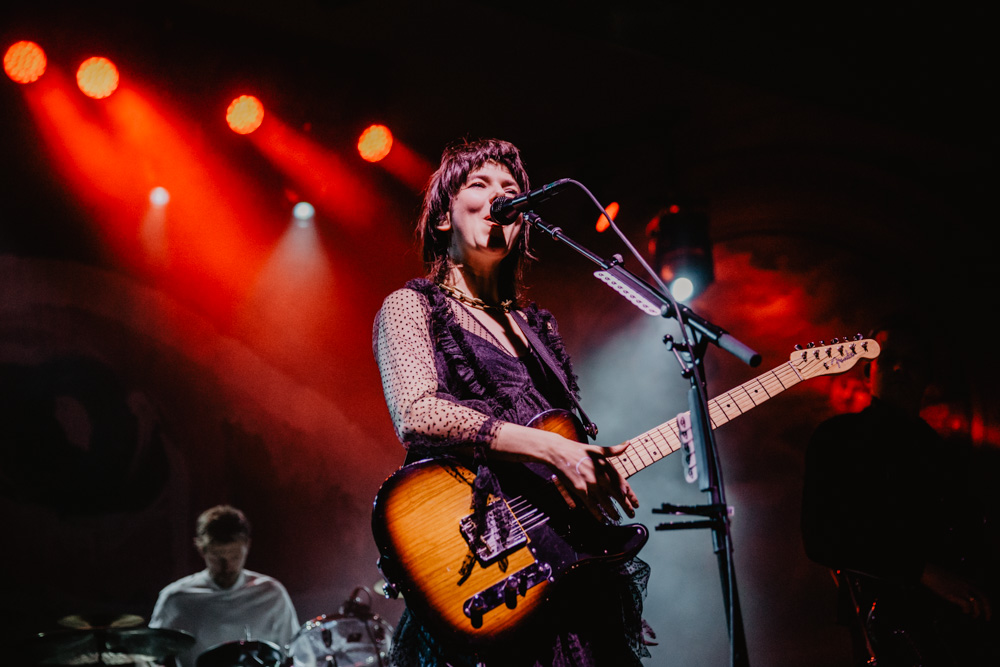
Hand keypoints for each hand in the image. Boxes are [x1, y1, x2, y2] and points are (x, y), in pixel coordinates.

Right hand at [490, 423, 638, 521]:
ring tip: (618, 518)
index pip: (622, 483)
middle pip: (617, 494)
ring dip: (613, 512)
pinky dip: (597, 513)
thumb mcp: (597, 449)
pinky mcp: (580, 489)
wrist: (558, 452)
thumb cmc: (577, 450)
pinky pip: (591, 504)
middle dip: (626, 506)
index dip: (630, 494)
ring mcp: (590, 483)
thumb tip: (628, 444)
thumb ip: (614, 450)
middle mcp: (600, 475)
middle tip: (631, 514)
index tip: (636, 503)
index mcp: (606, 466)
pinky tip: (602, 519)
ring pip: (605, 502)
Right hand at [920, 562, 992, 621]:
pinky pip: (967, 606)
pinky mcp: (956, 595)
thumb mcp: (954, 578)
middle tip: (988, 618)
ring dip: (977, 613)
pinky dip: (967, 611)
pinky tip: (963, 611)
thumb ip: (962, 585)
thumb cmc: (939, 575)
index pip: (984, 592)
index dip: (987, 602)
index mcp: (969, 581)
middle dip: (988, 610)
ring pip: (978, 604)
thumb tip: (964, 595)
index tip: (987, 608)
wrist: (930, 572)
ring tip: (974, 617)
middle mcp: (968, 585)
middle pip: (984, 599)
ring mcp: (962, 590)